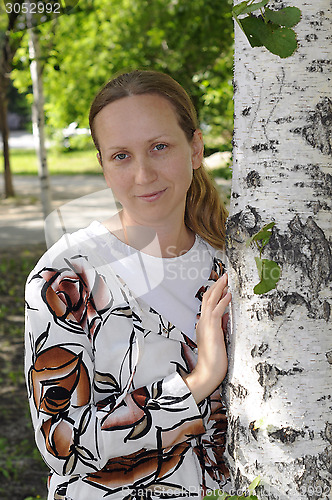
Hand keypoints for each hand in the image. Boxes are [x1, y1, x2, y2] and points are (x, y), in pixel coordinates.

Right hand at [183, 273, 230, 403]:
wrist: (207, 372)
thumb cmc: (213, 360)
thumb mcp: (217, 339)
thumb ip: (220, 326)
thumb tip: (225, 316)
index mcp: (203, 324)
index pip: (207, 303)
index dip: (214, 292)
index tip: (222, 284)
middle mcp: (202, 321)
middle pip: (207, 297)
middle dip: (216, 285)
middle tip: (224, 276)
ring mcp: (205, 324)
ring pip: (210, 300)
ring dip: (219, 288)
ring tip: (226, 279)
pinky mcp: (211, 329)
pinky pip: (217, 311)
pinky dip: (223, 301)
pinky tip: (229, 294)